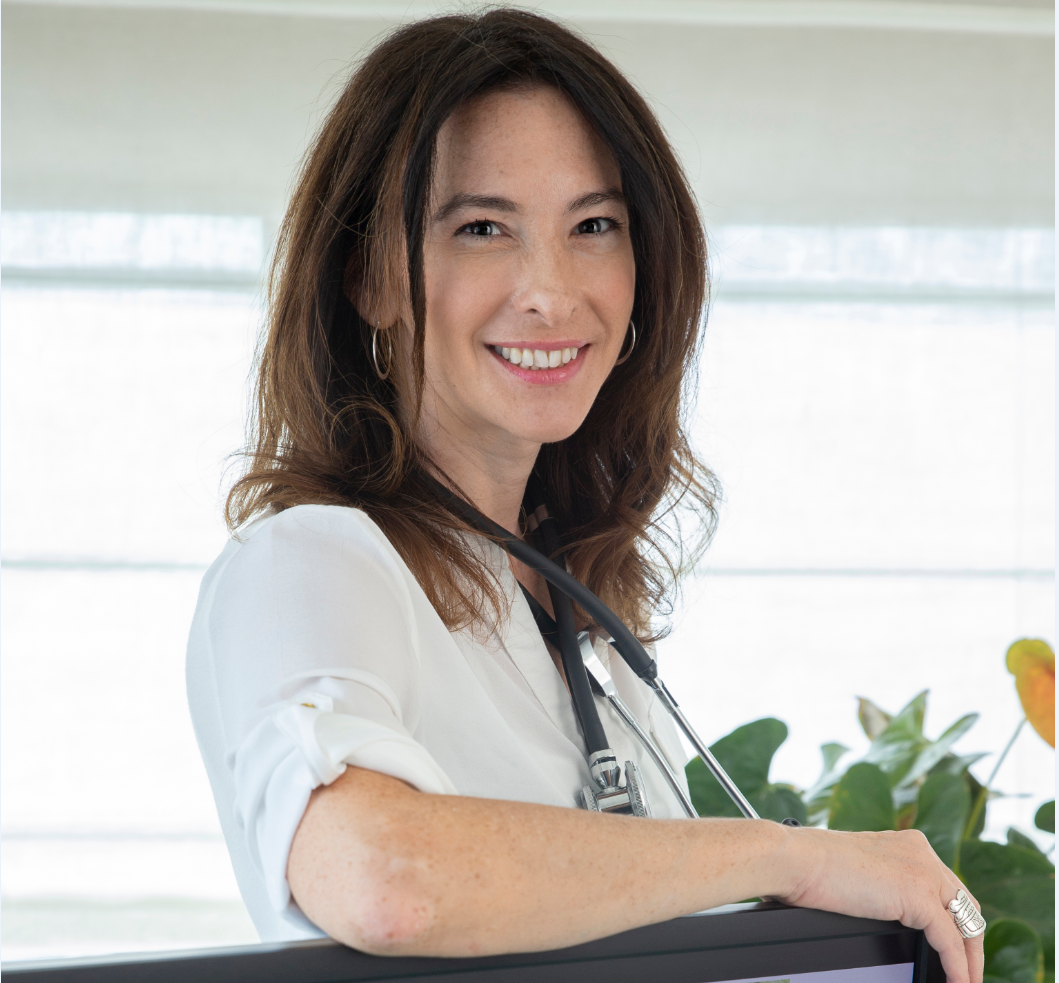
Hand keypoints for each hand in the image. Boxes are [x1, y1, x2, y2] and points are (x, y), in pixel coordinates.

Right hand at [776, 827, 982, 982]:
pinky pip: (949, 940)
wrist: (795, 859)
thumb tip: (884, 909)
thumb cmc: (809, 866)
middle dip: (970, 943)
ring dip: (970, 960)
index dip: (955, 920)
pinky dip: (958, 967)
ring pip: (966, 924)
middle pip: (965, 905)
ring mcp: (922, 871)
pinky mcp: (917, 895)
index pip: (947, 886)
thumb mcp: (858, 871)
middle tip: (966, 973)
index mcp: (908, 844)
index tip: (954, 947)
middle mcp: (921, 853)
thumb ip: (882, 884)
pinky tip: (956, 982)